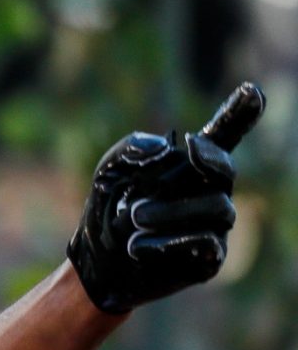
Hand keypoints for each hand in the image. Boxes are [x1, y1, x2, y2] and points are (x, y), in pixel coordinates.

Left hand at [67, 83, 264, 313]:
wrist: (98, 260)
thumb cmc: (111, 206)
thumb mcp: (110, 170)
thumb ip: (132, 148)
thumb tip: (163, 148)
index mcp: (192, 163)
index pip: (224, 135)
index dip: (240, 113)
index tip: (251, 90)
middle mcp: (211, 190)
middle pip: (224, 169)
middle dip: (204, 165)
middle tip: (168, 169)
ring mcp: (215, 225)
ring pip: (217, 208)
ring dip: (171, 211)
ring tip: (133, 217)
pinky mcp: (209, 258)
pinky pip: (206, 243)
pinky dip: (170, 242)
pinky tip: (137, 247)